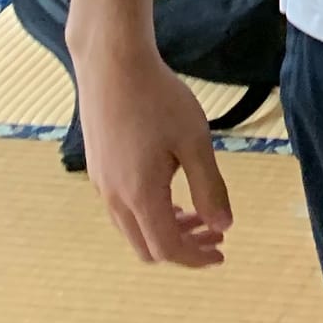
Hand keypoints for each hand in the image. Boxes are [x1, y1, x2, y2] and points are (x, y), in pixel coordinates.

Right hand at [74, 46, 233, 266]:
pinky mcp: (98, 169)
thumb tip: (224, 225)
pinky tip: (171, 193)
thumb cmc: (159, 98)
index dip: (196, 257)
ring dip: (166, 230)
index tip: (222, 252)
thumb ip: (210, 187)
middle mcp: (114, 198)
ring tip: (199, 214)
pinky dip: (150, 213)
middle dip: (184, 247)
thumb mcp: (194, 142)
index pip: (168, 248)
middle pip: (147, 246)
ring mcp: (102, 184)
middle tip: (216, 233)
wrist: (113, 65)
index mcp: (139, 195)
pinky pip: (123, 209)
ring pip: (133, 229)